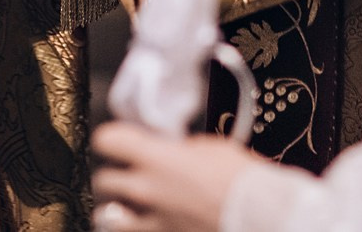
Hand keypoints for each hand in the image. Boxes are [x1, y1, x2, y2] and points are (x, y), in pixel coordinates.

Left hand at [91, 122, 265, 231]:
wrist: (257, 212)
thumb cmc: (239, 178)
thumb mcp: (210, 147)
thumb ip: (182, 148)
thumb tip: (174, 151)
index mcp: (156, 158)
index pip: (108, 140)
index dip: (112, 137)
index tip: (118, 139)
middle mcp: (146, 189)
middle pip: (103, 180)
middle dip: (113, 175)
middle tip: (126, 173)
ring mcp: (153, 219)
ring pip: (108, 217)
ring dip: (115, 210)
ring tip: (124, 208)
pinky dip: (140, 226)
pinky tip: (148, 222)